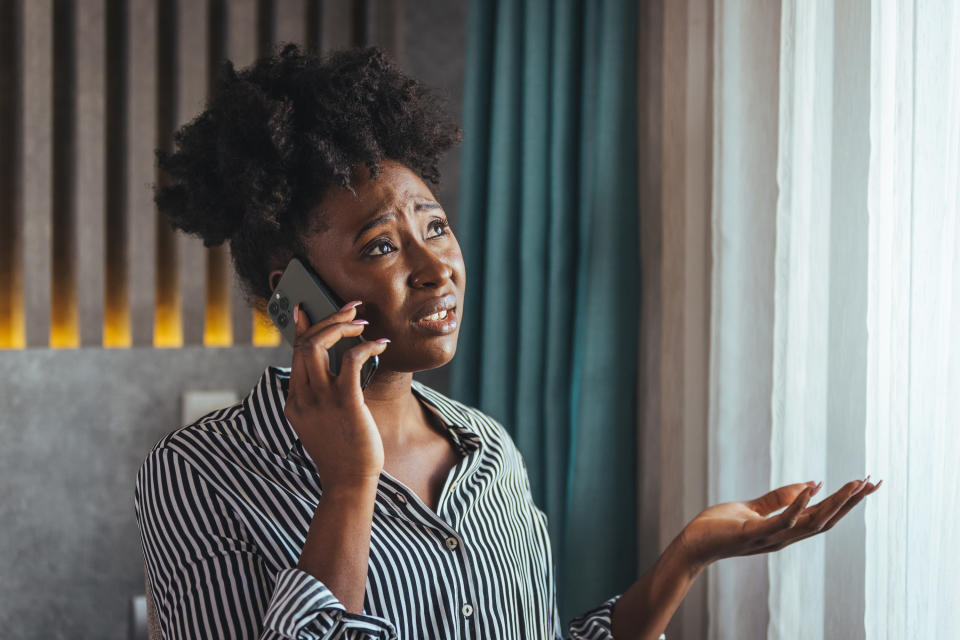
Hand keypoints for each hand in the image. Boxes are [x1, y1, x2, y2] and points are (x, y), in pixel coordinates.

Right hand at [284, 300, 390, 489]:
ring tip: (362, 323)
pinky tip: (381, 345)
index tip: (306, 309)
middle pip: (304, 344)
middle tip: (350, 310)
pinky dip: (366, 346)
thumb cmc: (342, 453)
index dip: (300, 328)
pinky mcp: (346, 403)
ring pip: (319, 345)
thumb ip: (320, 397)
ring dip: (342, 327)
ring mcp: (321, 400)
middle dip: (327, 319)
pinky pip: (350, 361)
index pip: (294, 354)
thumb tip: (338, 369)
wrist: (348, 484)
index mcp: (294, 402)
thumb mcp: (321, 423)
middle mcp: (303, 398)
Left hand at [677, 477, 881, 570]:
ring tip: (852, 485)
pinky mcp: (752, 534)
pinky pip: (780, 521)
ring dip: (833, 504)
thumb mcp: (753, 508)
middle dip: (850, 503)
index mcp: (785, 530)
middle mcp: (783, 537)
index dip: (846, 501)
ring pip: (810, 523)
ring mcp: (769, 538)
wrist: (692, 545)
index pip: (823, 515)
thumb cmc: (720, 527)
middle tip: (873, 483)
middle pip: (826, 521)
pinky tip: (810, 490)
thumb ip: (780, 498)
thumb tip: (811, 484)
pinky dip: (797, 506)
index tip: (867, 484)